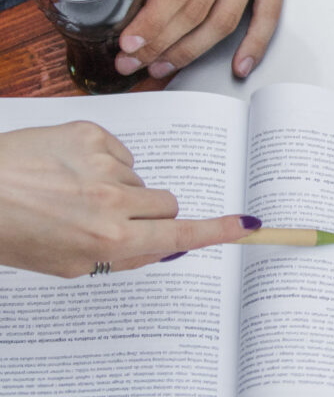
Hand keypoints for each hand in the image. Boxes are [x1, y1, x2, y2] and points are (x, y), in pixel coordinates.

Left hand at [0, 123, 257, 276]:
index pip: (180, 235)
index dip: (217, 231)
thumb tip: (168, 243)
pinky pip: (120, 152)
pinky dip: (101, 161)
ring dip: (118, 187)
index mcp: (109, 239)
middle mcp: (112, 200)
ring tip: (70, 192)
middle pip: (168, 203)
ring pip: (141, 178)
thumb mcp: (67, 263)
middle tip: (114, 217)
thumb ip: (125, 256)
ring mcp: (102, 163)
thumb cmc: (11, 231)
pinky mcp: (90, 132)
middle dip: (152, 212)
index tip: (247, 226)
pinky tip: (66, 170)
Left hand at [111, 0, 292, 80]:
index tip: (129, 45)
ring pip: (225, 20)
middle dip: (162, 43)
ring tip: (165, 66)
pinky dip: (254, 46)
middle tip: (136, 63)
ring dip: (193, 51)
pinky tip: (236, 68)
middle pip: (197, 9)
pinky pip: (268, 17)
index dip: (153, 22)